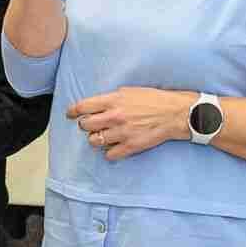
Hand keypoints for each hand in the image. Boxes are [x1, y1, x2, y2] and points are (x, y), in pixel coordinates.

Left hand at [67, 87, 191, 160]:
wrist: (175, 113)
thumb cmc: (153, 100)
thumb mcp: (129, 91)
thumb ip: (110, 99)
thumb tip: (94, 105)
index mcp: (113, 100)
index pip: (82, 107)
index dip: (72, 111)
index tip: (70, 114)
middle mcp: (115, 116)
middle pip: (85, 125)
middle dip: (85, 125)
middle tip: (91, 125)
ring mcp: (122, 133)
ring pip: (94, 141)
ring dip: (96, 139)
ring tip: (102, 136)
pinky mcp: (131, 146)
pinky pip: (109, 155)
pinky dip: (109, 152)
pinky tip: (114, 147)